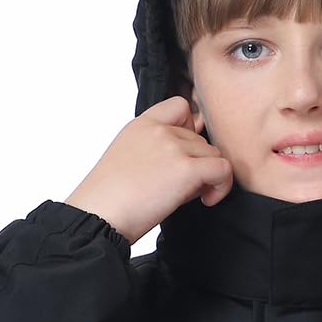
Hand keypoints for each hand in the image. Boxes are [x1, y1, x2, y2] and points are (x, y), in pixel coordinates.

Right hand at [64, 97, 233, 245]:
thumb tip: (194, 158)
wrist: (99, 215)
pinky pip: (223, 169)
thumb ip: (157, 149)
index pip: (180, 106)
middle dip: (197, 163)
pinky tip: (206, 200)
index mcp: (141, 124)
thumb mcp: (129, 158)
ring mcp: (173, 147)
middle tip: (181, 187)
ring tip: (189, 195)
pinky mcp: (186, 170)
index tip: (184, 154)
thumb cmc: (111, 198)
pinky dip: (222, 186)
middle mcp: (159, 131)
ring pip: (214, 154)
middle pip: (201, 139)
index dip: (191, 129)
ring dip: (208, 176)